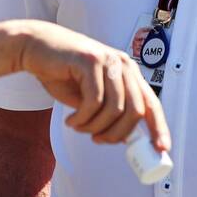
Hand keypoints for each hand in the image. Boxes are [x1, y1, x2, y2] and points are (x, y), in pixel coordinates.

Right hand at [12, 21, 169, 151]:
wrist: (36, 48)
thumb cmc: (62, 72)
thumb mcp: (90, 96)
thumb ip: (109, 111)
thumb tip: (124, 138)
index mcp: (128, 72)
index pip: (151, 102)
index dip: (158, 127)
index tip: (161, 149)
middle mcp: (123, 64)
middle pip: (135, 110)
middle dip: (117, 134)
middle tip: (98, 140)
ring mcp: (108, 61)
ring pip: (114, 109)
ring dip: (95, 127)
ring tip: (79, 127)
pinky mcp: (90, 61)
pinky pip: (94, 101)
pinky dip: (82, 118)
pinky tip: (72, 119)